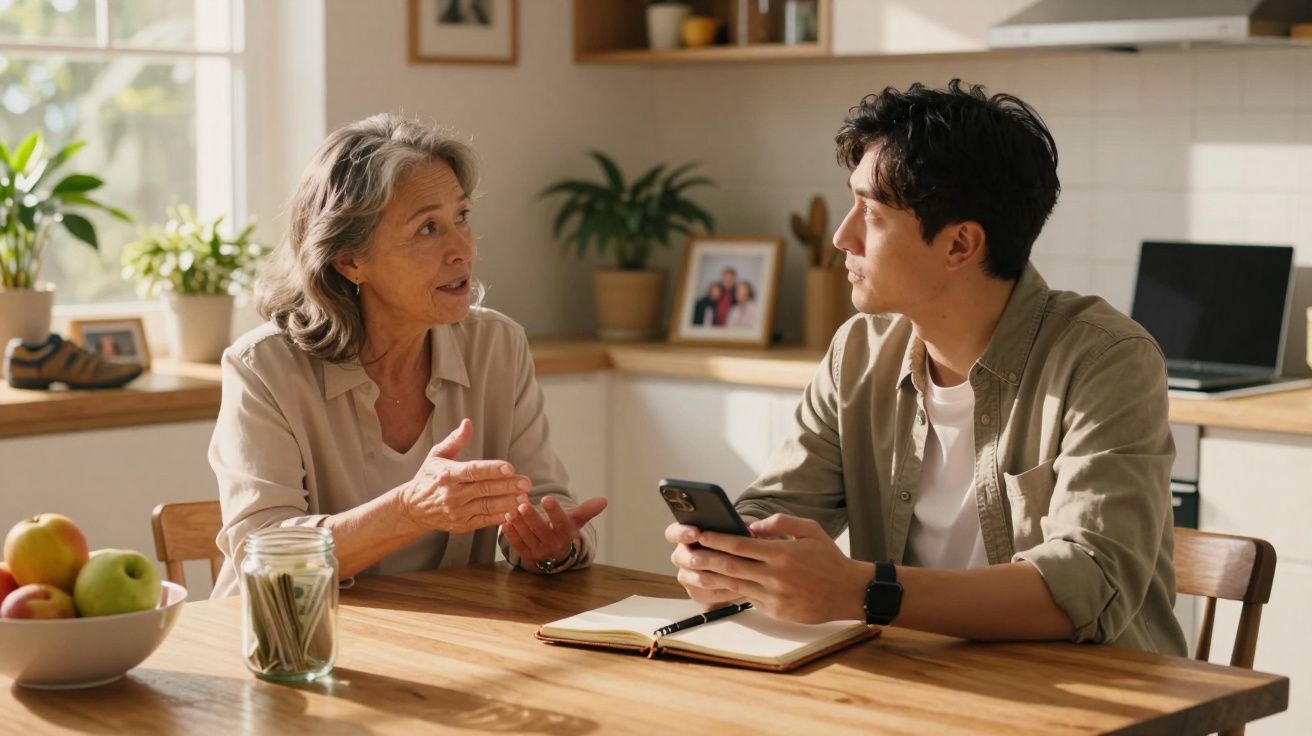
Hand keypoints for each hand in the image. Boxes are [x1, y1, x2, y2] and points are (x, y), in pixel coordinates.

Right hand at [394, 418, 530, 533]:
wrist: (412, 508)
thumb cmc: (428, 477)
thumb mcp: (437, 455)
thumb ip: (455, 440)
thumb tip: (468, 423)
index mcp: (447, 474)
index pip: (472, 471)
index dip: (492, 469)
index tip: (509, 468)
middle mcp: (452, 494)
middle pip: (484, 489)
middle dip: (507, 486)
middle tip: (526, 483)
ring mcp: (457, 511)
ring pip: (486, 506)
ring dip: (507, 502)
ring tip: (524, 497)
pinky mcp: (462, 525)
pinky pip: (484, 521)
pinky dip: (499, 517)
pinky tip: (514, 511)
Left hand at [502, 495, 606, 568]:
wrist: (555, 551)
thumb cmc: (564, 530)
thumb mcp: (575, 520)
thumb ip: (587, 510)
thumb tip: (604, 500)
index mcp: (566, 534)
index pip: (561, 522)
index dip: (554, 511)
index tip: (547, 498)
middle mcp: (554, 545)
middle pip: (541, 530)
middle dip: (531, 517)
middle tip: (522, 504)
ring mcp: (539, 552)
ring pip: (527, 536)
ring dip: (518, 524)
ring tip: (510, 510)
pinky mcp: (527, 555)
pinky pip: (517, 544)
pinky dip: (511, 534)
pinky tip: (505, 522)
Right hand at [665, 522, 741, 607]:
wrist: (740, 568)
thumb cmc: (735, 543)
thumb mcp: (738, 530)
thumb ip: (740, 527)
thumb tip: (751, 530)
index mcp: (686, 535)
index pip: (673, 532)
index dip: (682, 533)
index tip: (696, 533)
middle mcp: (682, 556)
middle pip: (680, 558)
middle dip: (696, 558)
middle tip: (712, 559)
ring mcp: (687, 576)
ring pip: (696, 578)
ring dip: (717, 577)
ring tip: (735, 576)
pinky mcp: (696, 593)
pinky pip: (708, 595)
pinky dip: (724, 592)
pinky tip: (740, 590)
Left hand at [670, 514, 871, 623]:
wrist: (849, 592)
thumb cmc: (829, 558)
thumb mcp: (810, 530)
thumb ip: (779, 523)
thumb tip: (750, 527)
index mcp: (782, 553)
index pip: (739, 545)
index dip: (715, 540)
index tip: (699, 533)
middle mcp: (775, 576)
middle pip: (729, 567)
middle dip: (703, 558)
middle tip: (684, 552)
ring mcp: (773, 596)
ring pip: (733, 585)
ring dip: (709, 577)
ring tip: (691, 569)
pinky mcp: (775, 611)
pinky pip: (747, 598)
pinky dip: (730, 590)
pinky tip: (715, 584)